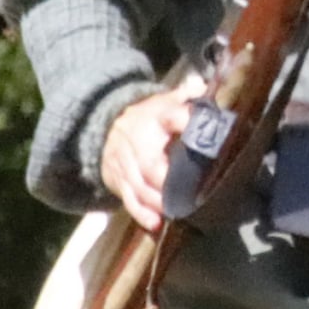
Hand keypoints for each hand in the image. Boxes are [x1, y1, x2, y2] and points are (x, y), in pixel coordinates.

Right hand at [100, 77, 204, 230]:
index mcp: (156, 116)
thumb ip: (187, 93)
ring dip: (158, 201)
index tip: (204, 129)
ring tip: (177, 211)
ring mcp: (126, 164)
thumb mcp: (166, 100)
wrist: (103, 126)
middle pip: (150, 163)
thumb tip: (201, 84)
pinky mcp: (118, 181)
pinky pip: (128, 199)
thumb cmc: (147, 117)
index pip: (172, 116)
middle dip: (167, 179)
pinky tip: (155, 224)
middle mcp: (139, 141)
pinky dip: (141, 213)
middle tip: (191, 191)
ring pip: (140, 186)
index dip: (186, 121)